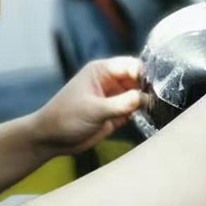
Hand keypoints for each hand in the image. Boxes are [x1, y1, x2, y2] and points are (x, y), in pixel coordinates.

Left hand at [31, 57, 146, 156]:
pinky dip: (141, 113)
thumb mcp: (94, 110)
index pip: (131, 65)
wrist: (52, 139)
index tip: (151, 88)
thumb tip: (144, 98)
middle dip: (147, 89)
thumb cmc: (65, 118)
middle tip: (154, 102)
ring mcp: (113, 98)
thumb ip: (120, 104)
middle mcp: (109, 81)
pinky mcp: (115, 114)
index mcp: (101, 71)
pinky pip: (134, 110)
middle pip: (138, 79)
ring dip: (146, 102)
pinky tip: (147, 118)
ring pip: (138, 95)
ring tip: (151, 111)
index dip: (143, 74)